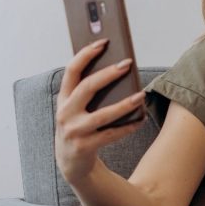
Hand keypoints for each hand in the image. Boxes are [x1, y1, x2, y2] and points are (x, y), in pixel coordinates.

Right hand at [55, 39, 145, 183]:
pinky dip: (128, 127)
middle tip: (127, 64)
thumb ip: (88, 92)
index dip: (86, 54)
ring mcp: (74, 131)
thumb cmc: (79, 128)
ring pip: (103, 114)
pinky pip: (112, 134)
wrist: (71, 163)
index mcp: (63, 99)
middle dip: (108, 74)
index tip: (103, 42)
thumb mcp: (76, 109)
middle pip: (87, 87)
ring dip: (125, 104)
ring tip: (141, 95)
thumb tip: (116, 70)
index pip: (72, 70)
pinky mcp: (86, 146)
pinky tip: (140, 119)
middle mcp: (65, 113)